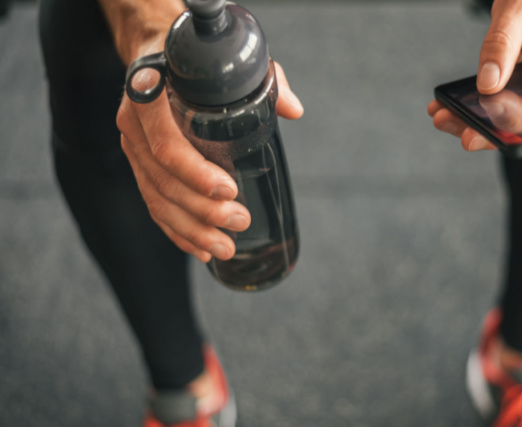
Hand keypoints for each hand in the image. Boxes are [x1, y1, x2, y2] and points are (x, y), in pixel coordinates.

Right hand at [118, 59, 303, 261]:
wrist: (159, 50)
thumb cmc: (199, 60)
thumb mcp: (231, 61)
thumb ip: (266, 80)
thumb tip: (294, 110)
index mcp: (151, 94)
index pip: (166, 143)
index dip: (195, 172)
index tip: (229, 190)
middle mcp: (134, 123)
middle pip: (163, 179)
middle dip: (201, 210)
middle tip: (239, 222)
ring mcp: (133, 146)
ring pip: (157, 198)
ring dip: (191, 230)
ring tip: (224, 248)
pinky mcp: (139, 164)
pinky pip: (153, 203)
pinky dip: (176, 230)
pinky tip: (200, 249)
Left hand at [429, 0, 521, 150]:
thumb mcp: (520, 6)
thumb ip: (503, 42)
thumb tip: (488, 83)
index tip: (501, 116)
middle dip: (500, 134)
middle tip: (468, 135)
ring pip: (517, 127)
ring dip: (480, 129)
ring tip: (446, 120)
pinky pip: (501, 113)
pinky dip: (472, 115)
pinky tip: (445, 111)